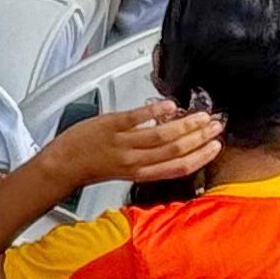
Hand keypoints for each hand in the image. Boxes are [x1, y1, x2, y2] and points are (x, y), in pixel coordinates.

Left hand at [41, 102, 224, 191]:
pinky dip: (156, 111)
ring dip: (186, 123)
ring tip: (200, 115)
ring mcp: (123, 143)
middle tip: (215, 125)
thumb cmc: (92, 166)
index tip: (215, 146)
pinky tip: (170, 105)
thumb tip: (170, 142)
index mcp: (141, 172)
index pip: (179, 167)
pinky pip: (138, 117)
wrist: (63, 165)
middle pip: (176, 150)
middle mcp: (136, 160)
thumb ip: (148, 159)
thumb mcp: (125, 169)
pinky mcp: (110, 125)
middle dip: (200, 137)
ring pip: (162, 135)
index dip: (201, 157)